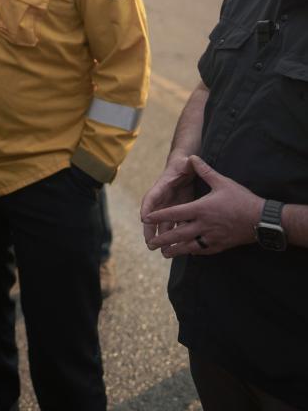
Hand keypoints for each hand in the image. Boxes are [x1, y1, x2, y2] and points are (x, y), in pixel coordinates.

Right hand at [140, 150, 195, 245]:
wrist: (184, 167)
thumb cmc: (184, 164)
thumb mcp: (186, 162)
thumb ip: (189, 162)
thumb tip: (191, 159)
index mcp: (162, 186)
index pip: (151, 197)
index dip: (147, 208)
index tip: (144, 218)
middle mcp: (162, 198)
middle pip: (153, 216)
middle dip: (150, 230)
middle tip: (149, 242)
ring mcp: (169, 205)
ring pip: (162, 223)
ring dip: (161, 236)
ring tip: (161, 250)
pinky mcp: (177, 210)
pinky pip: (173, 224)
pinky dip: (174, 235)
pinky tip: (177, 246)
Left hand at [142, 156, 262, 257]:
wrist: (263, 220)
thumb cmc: (242, 199)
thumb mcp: (222, 182)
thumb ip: (205, 170)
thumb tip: (192, 157)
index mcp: (201, 209)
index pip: (175, 213)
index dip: (159, 216)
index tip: (146, 219)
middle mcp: (204, 224)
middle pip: (178, 234)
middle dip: (163, 239)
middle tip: (150, 243)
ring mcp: (212, 237)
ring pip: (189, 246)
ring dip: (175, 250)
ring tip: (164, 253)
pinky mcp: (221, 245)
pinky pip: (203, 250)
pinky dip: (193, 251)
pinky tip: (188, 253)